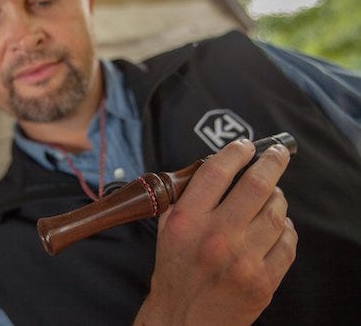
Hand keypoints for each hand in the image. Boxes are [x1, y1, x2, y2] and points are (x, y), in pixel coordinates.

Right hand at [134, 139, 297, 325]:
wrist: (182, 318)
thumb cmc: (175, 270)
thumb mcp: (166, 229)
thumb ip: (187, 198)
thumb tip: (218, 167)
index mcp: (187, 221)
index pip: (217, 171)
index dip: (236, 151)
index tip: (245, 146)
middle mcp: (216, 237)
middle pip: (257, 185)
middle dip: (272, 161)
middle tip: (277, 154)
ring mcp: (243, 261)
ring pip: (277, 212)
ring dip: (278, 198)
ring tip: (271, 197)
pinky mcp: (263, 281)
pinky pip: (288, 242)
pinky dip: (285, 229)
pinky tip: (275, 227)